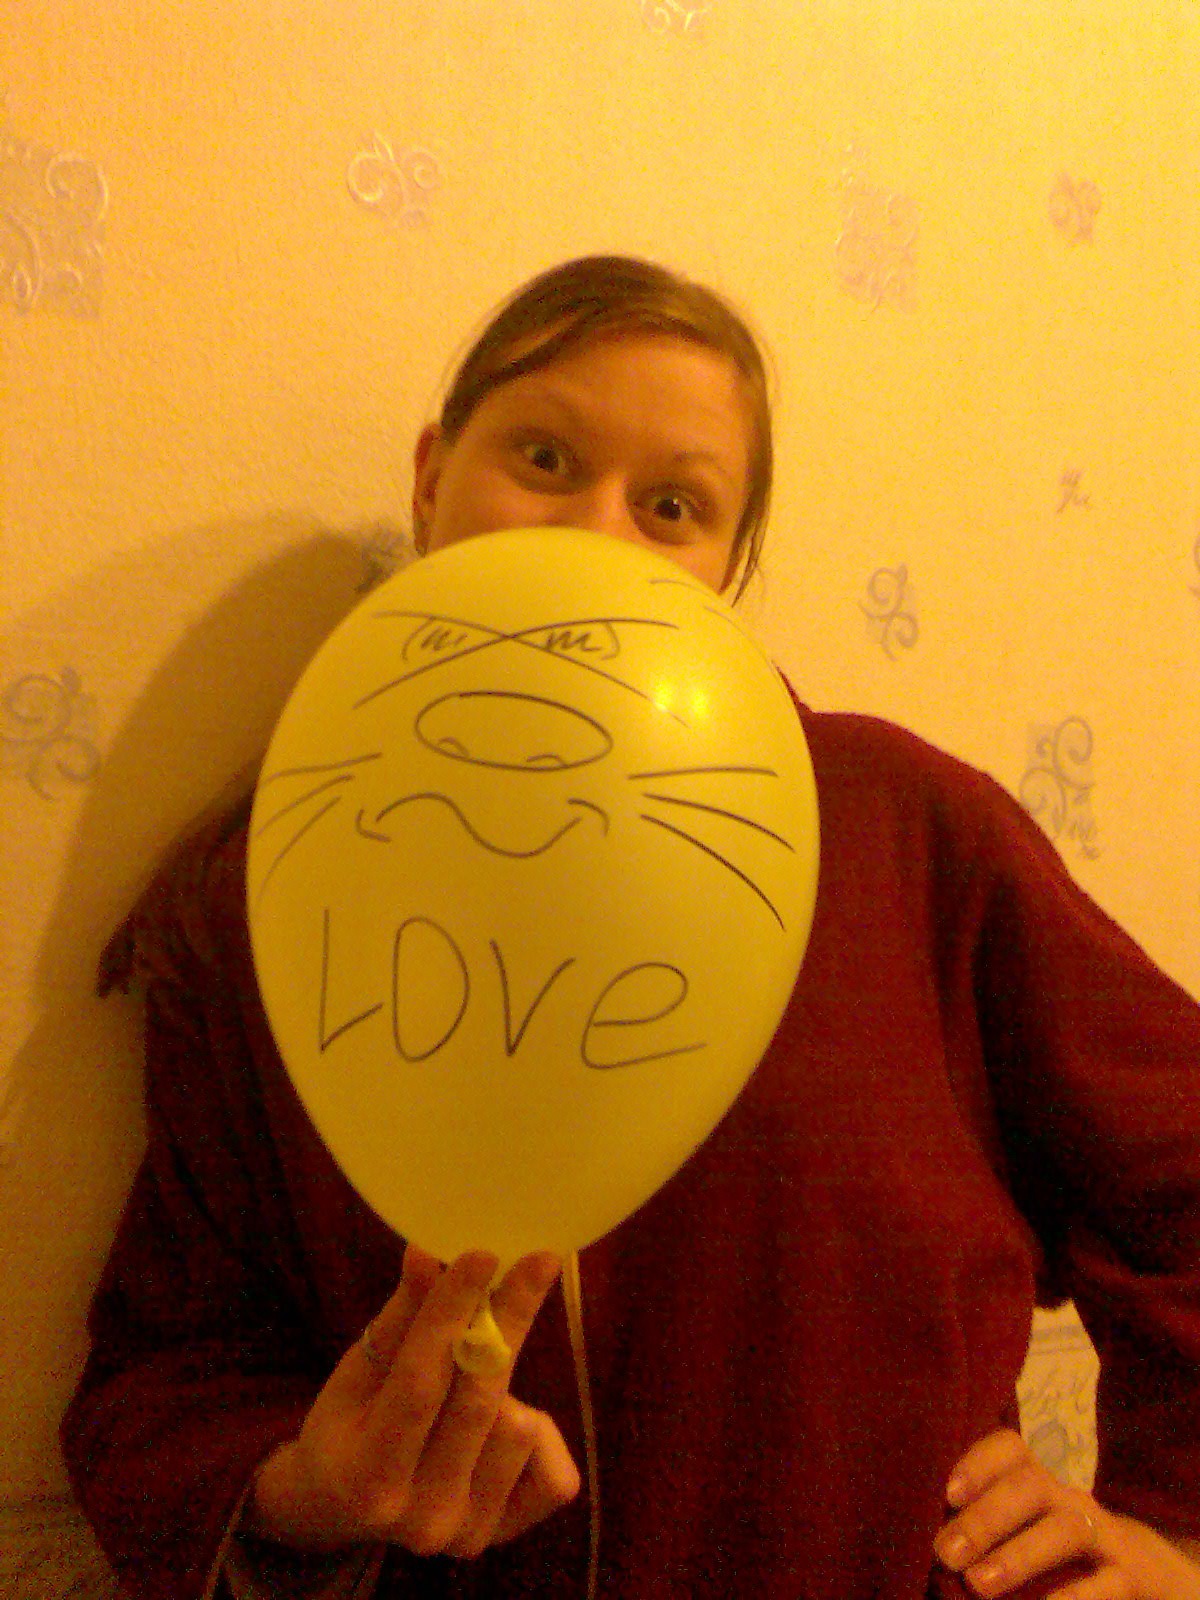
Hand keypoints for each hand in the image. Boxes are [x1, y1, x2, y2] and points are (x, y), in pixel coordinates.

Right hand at [247, 1244, 580, 1558]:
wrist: (347, 1506)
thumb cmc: (351, 1424)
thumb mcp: (359, 1371)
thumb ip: (402, 1317)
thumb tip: (429, 1253)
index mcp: (366, 1478)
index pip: (419, 1382)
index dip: (451, 1314)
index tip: (482, 1255)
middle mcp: (420, 1521)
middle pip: (478, 1400)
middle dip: (507, 1320)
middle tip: (536, 1260)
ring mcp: (466, 1535)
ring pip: (518, 1429)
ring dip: (505, 1384)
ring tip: (472, 1377)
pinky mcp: (506, 1536)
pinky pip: (555, 1472)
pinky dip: (539, 1435)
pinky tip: (505, 1422)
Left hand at [935, 1429, 1199, 1599]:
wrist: (1132, 1576)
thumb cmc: (1045, 1553)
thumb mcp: (1015, 1533)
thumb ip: (973, 1533)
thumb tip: (919, 1546)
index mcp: (1034, 1481)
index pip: (1009, 1448)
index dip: (978, 1463)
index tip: (946, 1494)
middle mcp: (1067, 1499)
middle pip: (1031, 1485)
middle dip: (985, 1517)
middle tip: (946, 1553)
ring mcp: (1102, 1536)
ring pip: (1066, 1529)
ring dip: (1019, 1555)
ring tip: (978, 1585)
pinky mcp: (1126, 1579)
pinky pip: (1104, 1585)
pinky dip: (1070, 1598)